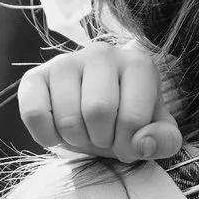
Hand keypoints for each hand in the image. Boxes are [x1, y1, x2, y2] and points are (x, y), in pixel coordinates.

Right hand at [18, 43, 184, 162]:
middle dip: (101, 139)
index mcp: (138, 65)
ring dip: (76, 140)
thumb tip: (143, 143)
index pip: (132, 118)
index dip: (128, 144)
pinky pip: (34, 114)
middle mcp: (102, 54)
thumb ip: (165, 141)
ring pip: (66, 117)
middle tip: (104, 137)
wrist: (95, 116)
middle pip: (97, 112)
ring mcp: (66, 61)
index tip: (128, 142)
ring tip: (84, 132)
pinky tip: (58, 132)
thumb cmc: (128, 120)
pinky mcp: (35, 76)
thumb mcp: (156, 133)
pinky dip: (46, 136)